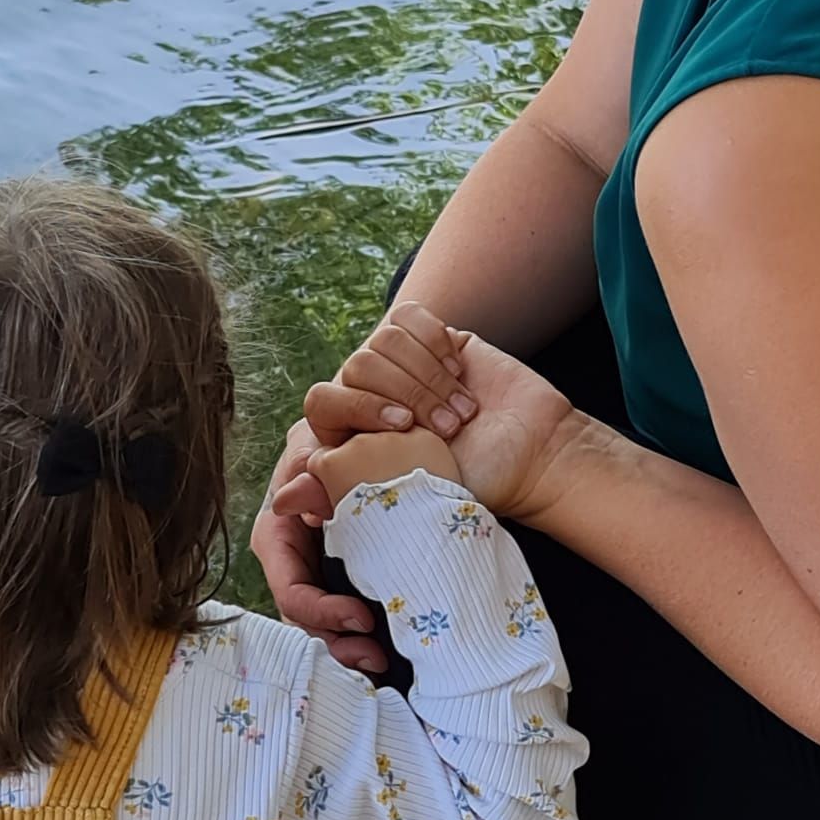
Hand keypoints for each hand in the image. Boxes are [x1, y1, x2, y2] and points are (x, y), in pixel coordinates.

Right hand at [250, 421, 389, 673]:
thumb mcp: (314, 446)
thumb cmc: (330, 441)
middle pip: (305, 622)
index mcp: (276, 539)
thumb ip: (306, 465)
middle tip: (377, 659)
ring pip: (323, 630)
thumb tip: (297, 501)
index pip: (291, 591)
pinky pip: (344, 621)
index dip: (322, 611)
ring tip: (383, 663)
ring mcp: (317, 578)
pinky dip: (362, 639)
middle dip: (337, 646)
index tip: (361, 618)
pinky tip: (389, 655)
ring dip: (350, 652)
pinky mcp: (342, 582)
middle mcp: (292, 565)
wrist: (360, 442)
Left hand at [286, 307, 580, 525]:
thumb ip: (342, 493)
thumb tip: (283, 502)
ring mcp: (403, 366)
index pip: (322, 401)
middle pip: (357, 365)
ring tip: (461, 409)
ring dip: (426, 376)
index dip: (358, 407)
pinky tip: (458, 369)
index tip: (404, 428)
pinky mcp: (432, 339)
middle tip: (448, 428)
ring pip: (382, 340)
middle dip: (406, 395)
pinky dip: (432, 342)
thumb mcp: (404, 495)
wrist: (536, 455)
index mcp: (356, 434)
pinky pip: (407, 317)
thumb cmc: (474, 484)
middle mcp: (374, 396)